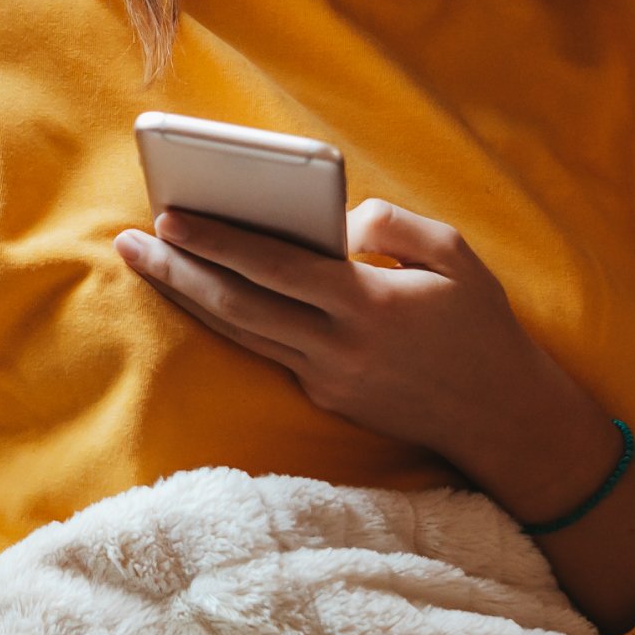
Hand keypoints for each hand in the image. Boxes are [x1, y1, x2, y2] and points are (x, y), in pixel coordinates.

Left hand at [117, 199, 569, 473]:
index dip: (215, 242)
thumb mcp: (455, 255)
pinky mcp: (328, 399)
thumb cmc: (481, 325)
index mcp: (366, 304)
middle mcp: (337, 348)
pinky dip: (234, 321)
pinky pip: (270, 352)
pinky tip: (207, 294)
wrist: (503, 417)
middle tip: (132, 241)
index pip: (273, 267)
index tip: (170, 217)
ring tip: (151, 263)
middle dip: (177, 271)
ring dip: (190, 297)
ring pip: (242, 333)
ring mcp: (327, 380)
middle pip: (237, 306)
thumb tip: (339, 219)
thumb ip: (393, 224)